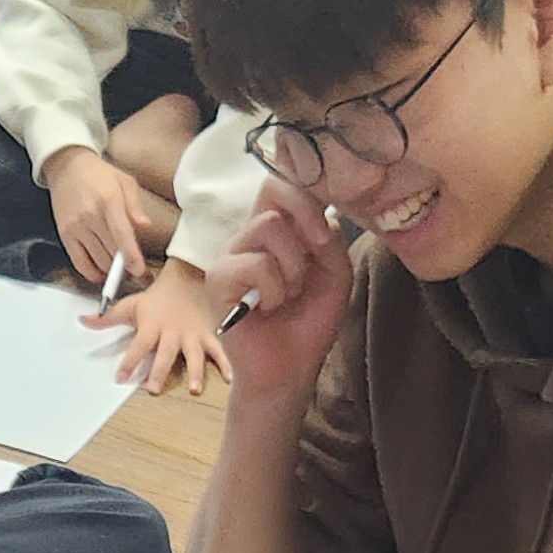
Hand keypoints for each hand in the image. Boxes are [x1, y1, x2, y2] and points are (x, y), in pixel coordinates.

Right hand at [45, 145, 159, 287]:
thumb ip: (135, 206)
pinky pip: (79, 263)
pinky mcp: (64, 235)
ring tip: (119, 267)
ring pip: (97, 261)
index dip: (131, 256)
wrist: (67, 168)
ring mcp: (75, 227)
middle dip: (125, 266)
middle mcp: (90, 216)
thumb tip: (145, 226)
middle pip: (111, 252)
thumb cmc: (99, 175)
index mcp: (108, 201)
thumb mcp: (124, 182)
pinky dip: (92, 272)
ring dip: (111, 270)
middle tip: (134, 269)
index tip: (140, 271)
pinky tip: (101, 272)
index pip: (121, 235)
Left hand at [85, 257, 231, 396]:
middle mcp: (172, 333)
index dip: (128, 361)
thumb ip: (107, 318)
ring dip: (195, 372)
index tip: (120, 377)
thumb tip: (83, 321)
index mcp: (152, 326)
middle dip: (159, 371)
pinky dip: (226, 364)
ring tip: (194, 389)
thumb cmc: (157, 297)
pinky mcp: (208, 335)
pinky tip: (230, 378)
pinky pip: (218, 351)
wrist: (188, 277)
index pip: (138, 347)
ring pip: (194, 355)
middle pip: (165, 354)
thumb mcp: (131, 304)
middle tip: (153, 388)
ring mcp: (192, 335)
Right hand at [202, 178, 352, 402]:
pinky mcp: (217, 279)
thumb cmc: (307, 323)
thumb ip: (329, 240)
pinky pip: (256, 264)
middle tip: (316, 257)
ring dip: (293, 266)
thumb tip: (316, 220)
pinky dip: (275, 289)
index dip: (307, 192)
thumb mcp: (335, 275)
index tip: (324, 231)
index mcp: (276, 230)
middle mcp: (249, 236)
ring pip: (268, 226)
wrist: (288, 371)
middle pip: (272, 189)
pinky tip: (268, 308)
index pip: (281, 182)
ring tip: (289, 295)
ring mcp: (230, 255)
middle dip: (306, 217)